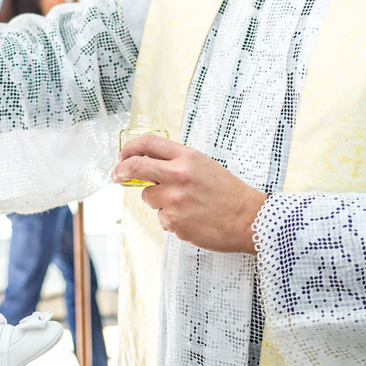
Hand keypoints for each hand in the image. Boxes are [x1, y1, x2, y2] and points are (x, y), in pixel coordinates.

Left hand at [112, 135, 265, 253]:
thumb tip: (146, 162)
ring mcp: (174, 200)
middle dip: (120, 170)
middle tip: (116, 176)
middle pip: (135, 166)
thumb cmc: (229, 192)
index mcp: (187, 157)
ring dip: (158, 200)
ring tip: (185, 204)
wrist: (249, 219)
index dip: (130, 147)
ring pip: (148, 197)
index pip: (148, 143)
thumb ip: (176, 162)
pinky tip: (191, 218)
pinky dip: (171, 219)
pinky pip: (161, 218)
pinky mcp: (174, 221)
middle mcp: (178, 175)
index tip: (122, 155)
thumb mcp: (203, 165)